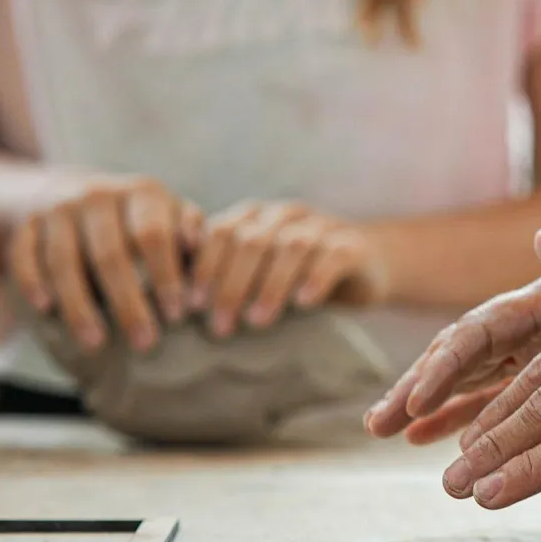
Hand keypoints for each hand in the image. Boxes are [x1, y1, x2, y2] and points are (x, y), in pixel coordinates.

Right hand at [7, 172, 202, 351]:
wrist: (77, 195)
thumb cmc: (142, 222)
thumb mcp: (173, 218)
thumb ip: (193, 235)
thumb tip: (202, 257)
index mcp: (142, 193)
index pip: (153, 236)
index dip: (165, 276)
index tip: (177, 316)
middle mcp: (97, 194)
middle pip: (110, 254)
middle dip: (128, 303)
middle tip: (145, 343)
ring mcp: (58, 208)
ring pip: (65, 260)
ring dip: (79, 306)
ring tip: (95, 345)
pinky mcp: (26, 223)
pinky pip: (23, 254)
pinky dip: (31, 280)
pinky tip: (45, 309)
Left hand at [189, 202, 389, 337]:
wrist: (364, 263)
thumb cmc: (297, 275)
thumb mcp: (259, 270)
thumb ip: (224, 274)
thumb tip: (176, 303)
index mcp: (255, 217)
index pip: (221, 232)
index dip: (205, 268)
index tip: (191, 306)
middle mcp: (285, 215)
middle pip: (251, 241)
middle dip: (231, 285)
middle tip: (220, 326)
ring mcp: (321, 226)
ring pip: (290, 246)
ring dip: (270, 286)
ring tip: (257, 322)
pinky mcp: (352, 244)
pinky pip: (332, 256)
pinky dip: (315, 278)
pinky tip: (303, 304)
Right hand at [363, 229, 540, 444]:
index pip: (483, 329)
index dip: (445, 365)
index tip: (418, 399)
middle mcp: (536, 324)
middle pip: (463, 355)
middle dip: (421, 389)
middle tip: (380, 424)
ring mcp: (540, 354)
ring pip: (473, 382)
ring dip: (434, 410)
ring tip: (390, 436)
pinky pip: (499, 401)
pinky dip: (465, 419)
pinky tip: (431, 443)